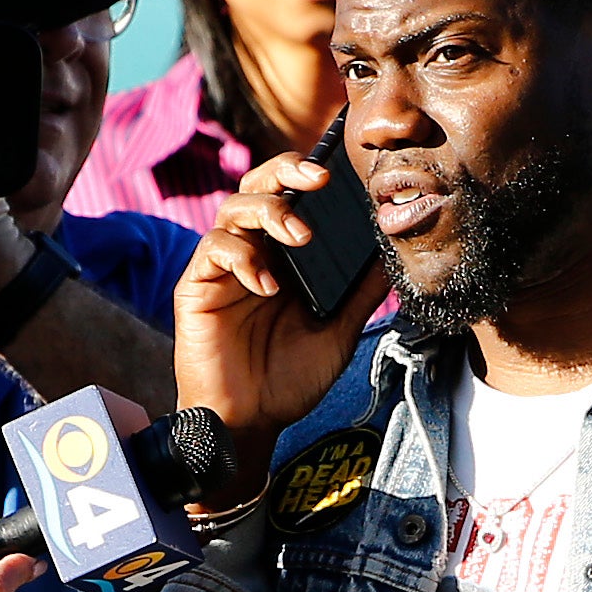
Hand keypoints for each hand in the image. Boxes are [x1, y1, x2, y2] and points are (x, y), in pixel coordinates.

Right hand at [177, 151, 384, 499]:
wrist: (251, 422)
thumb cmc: (289, 379)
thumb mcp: (338, 331)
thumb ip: (361, 292)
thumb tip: (394, 255)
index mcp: (281, 256)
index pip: (290, 196)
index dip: (308, 173)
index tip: (340, 171)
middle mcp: (250, 252)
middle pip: (257, 185)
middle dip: (286, 170)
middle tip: (319, 178)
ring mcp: (221, 268)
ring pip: (233, 208)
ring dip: (270, 212)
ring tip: (300, 238)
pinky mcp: (196, 287)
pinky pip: (212, 249)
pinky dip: (243, 257)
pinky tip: (266, 287)